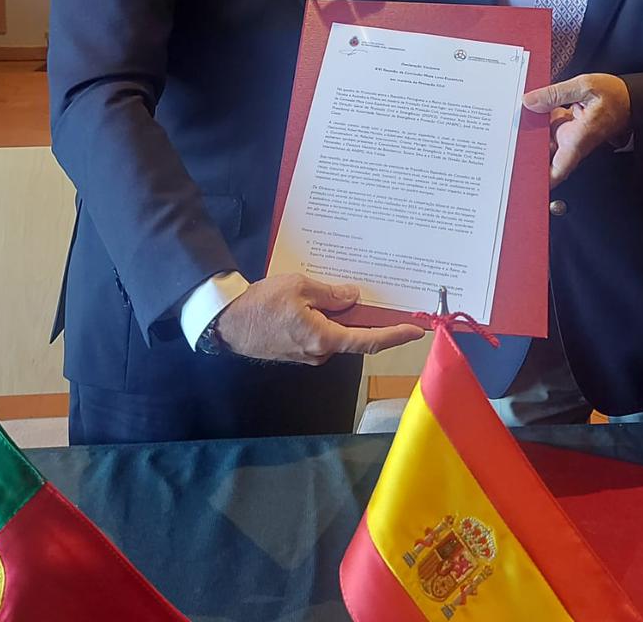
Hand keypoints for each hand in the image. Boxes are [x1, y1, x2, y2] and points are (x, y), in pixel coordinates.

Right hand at [213, 273, 424, 364]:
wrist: (227, 322)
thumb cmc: (261, 303)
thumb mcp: (299, 287)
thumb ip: (331, 294)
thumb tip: (353, 297)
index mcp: (324, 338)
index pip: (368, 340)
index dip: (394, 336)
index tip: (415, 331)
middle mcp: (319, 352)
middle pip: (352, 335)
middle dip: (361, 317)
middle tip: (370, 297)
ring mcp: (307, 355)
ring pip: (333, 334)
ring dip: (337, 317)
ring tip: (327, 293)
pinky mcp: (295, 352)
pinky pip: (319, 335)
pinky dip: (323, 321)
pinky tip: (312, 304)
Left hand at [523, 73, 631, 187]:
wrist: (631, 98)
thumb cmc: (617, 96)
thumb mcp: (585, 85)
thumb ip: (556, 93)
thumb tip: (531, 101)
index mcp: (578, 138)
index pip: (559, 169)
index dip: (542, 180)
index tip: (525, 182)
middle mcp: (573, 141)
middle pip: (545, 156)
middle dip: (527, 152)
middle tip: (508, 144)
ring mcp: (571, 137)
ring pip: (544, 141)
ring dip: (531, 133)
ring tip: (516, 120)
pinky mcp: (570, 129)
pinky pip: (550, 129)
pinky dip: (540, 121)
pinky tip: (535, 107)